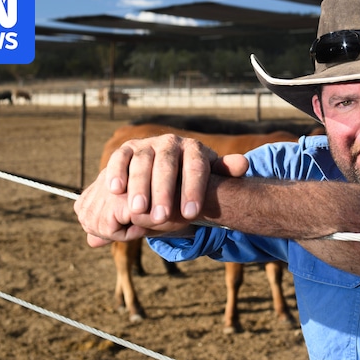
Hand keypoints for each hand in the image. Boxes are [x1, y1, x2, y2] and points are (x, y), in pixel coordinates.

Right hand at [74, 133, 248, 246]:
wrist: (168, 167)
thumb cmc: (193, 178)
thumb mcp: (211, 174)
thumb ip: (225, 171)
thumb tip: (244, 164)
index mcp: (194, 149)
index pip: (196, 167)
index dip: (193, 190)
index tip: (190, 215)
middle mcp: (170, 142)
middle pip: (167, 165)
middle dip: (164, 192)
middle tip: (161, 217)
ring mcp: (147, 144)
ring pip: (142, 162)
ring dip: (139, 186)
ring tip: (138, 211)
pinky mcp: (126, 149)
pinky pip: (120, 158)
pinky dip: (117, 172)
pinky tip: (116, 190)